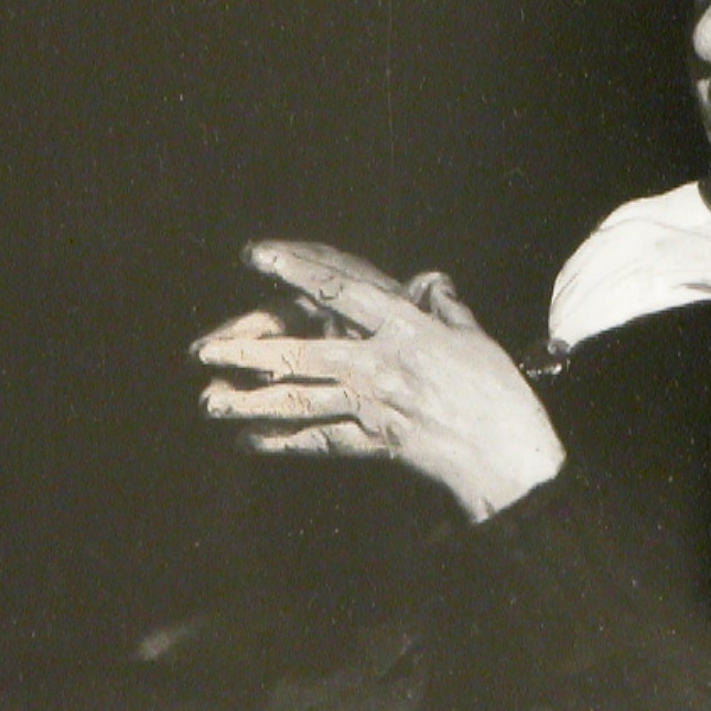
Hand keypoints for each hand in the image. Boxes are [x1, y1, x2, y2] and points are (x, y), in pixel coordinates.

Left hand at [192, 241, 564, 520]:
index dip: (296, 271)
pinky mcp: (375, 442)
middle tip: (205, 350)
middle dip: (249, 352)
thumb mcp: (474, 337)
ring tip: (211, 401)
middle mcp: (381, 365)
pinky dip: (285, 441)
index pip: (340, 292)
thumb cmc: (498, 390)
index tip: (259, 256)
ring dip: (251, 401)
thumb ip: (445, 307)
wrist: (506, 453)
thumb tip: (431, 283)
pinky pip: (320, 441)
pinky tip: (252, 441)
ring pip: (301, 401)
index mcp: (406, 329)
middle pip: (302, 354)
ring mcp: (374, 406)